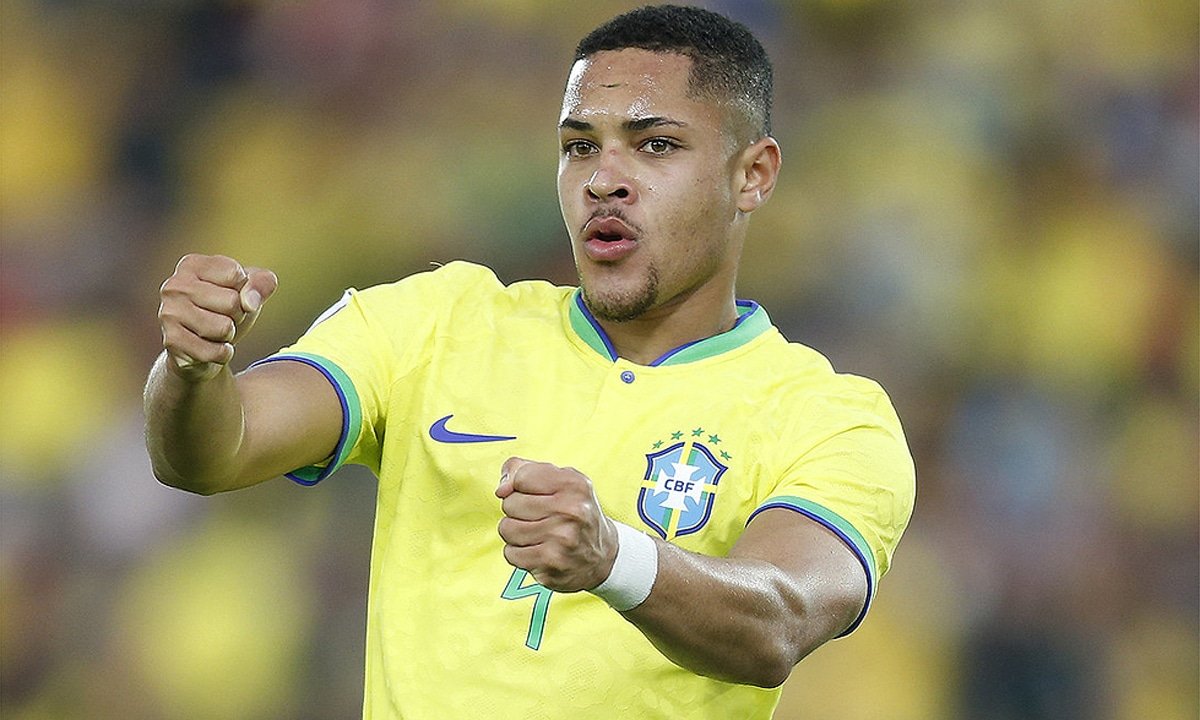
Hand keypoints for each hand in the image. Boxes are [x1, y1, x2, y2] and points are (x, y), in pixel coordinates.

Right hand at [158, 254, 278, 381]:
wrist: (201, 348)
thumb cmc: (226, 310)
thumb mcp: (250, 289)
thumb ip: (262, 282)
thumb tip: (249, 302)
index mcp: (191, 264)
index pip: (236, 275)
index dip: (244, 291)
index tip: (230, 295)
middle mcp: (174, 286)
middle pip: (231, 302)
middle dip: (237, 314)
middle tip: (224, 317)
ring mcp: (169, 313)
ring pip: (224, 327)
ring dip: (229, 334)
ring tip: (216, 331)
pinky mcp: (171, 341)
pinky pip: (216, 351)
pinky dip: (223, 354)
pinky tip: (212, 348)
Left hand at [496, 457, 618, 591]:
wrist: (602, 556)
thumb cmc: (575, 512)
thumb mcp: (561, 481)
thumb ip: (524, 470)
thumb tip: (501, 489)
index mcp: (574, 484)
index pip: (521, 477)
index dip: (520, 485)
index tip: (534, 494)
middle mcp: (571, 510)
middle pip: (510, 503)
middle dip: (517, 509)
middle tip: (538, 516)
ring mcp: (561, 539)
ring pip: (507, 528)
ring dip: (515, 532)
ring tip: (536, 533)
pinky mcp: (550, 563)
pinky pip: (510, 553)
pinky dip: (518, 552)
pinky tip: (537, 550)